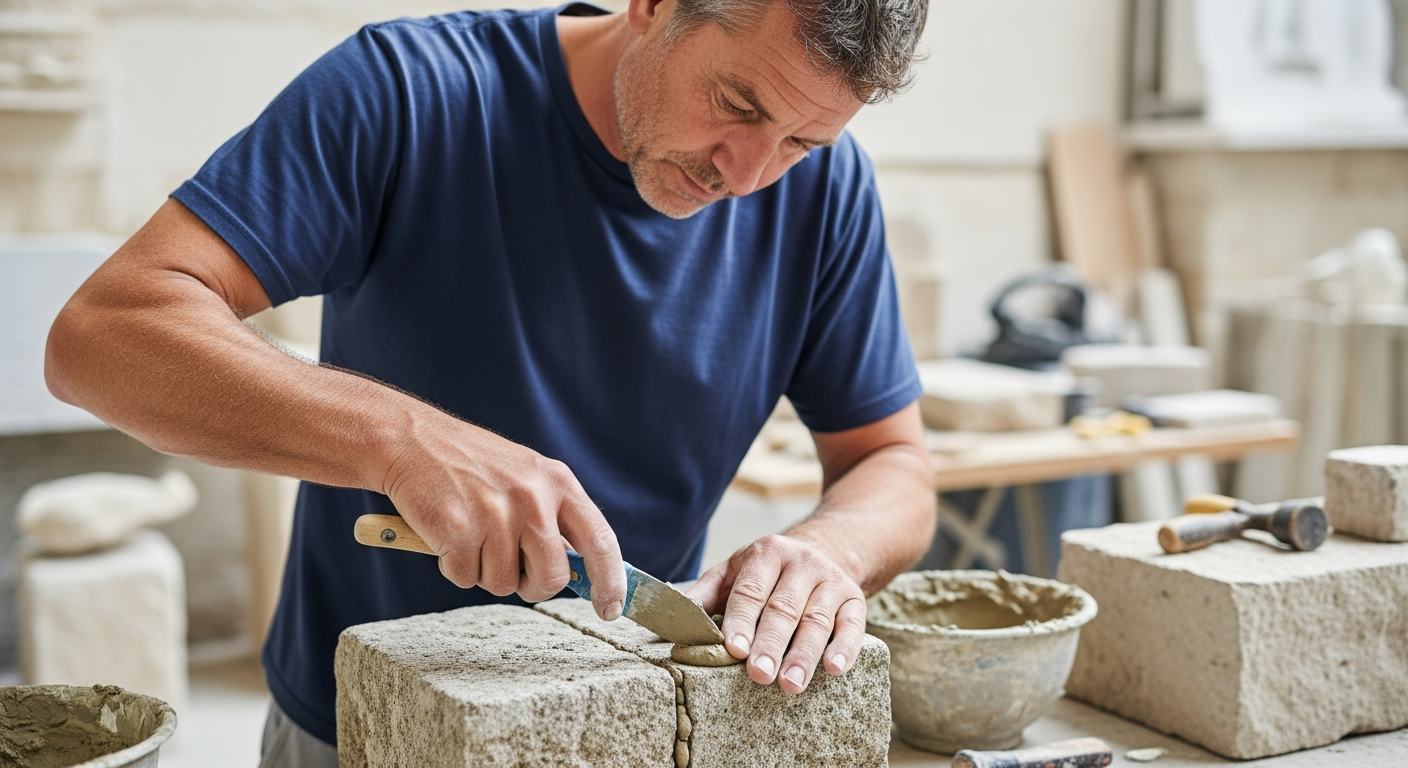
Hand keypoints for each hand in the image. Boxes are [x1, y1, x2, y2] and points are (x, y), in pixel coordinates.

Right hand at [380, 407, 625, 618]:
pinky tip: (448, 534)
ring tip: (472, 533)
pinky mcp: (458, 531)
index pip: (600, 541)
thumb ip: (556, 516)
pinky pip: (466, 580)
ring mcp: (496, 515)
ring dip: (485, 572)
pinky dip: (454, 568)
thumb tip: (582, 571)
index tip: (610, 610)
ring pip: (504, 585)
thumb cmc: (472, 465)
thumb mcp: (527, 475)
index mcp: (557, 481)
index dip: (610, 582)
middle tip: (513, 571)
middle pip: (553, 577)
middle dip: (534, 587)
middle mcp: (533, 498)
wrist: (413, 441)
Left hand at [687, 534, 865, 693]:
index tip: (733, 649)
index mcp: (766, 553)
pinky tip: (834, 668)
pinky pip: (853, 625)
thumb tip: (670, 618)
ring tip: (790, 684)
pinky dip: (846, 647)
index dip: (742, 620)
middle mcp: (801, 563)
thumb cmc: (769, 572)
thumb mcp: (735, 572)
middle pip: (783, 608)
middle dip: (770, 643)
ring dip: (804, 655)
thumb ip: (706, 594)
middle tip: (759, 674)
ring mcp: (831, 580)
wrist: (827, 547)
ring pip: (817, 620)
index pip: (751, 589)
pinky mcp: (855, 599)